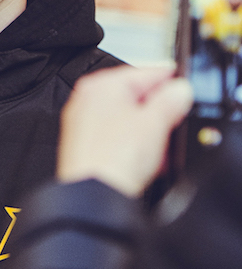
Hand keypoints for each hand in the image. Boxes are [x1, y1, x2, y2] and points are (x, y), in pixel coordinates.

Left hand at [58, 65, 193, 196]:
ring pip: (128, 121)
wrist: (96, 196)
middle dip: (158, 114)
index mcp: (101, 85)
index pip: (144, 72)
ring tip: (159, 150)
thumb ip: (171, 100)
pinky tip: (145, 161)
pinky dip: (134, 147)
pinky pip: (118, 140)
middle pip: (135, 99)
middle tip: (172, 125)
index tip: (184, 91)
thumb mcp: (155, 123)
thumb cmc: (112, 159)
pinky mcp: (86, 148)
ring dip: (149, 133)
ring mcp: (84, 124)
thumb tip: (179, 90)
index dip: (170, 83)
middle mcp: (87, 100)